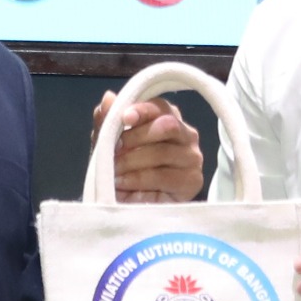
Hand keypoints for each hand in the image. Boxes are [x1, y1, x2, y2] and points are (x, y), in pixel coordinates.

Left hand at [91, 92, 205, 203]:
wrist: (129, 204)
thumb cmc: (122, 168)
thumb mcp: (108, 144)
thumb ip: (107, 121)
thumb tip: (108, 97)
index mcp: (167, 118)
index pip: (160, 106)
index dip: (142, 109)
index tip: (124, 118)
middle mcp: (186, 134)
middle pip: (166, 126)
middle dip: (135, 138)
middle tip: (114, 151)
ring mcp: (192, 158)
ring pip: (163, 152)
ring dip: (132, 162)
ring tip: (114, 172)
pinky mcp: (192, 181)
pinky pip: (164, 177)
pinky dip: (138, 180)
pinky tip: (124, 184)